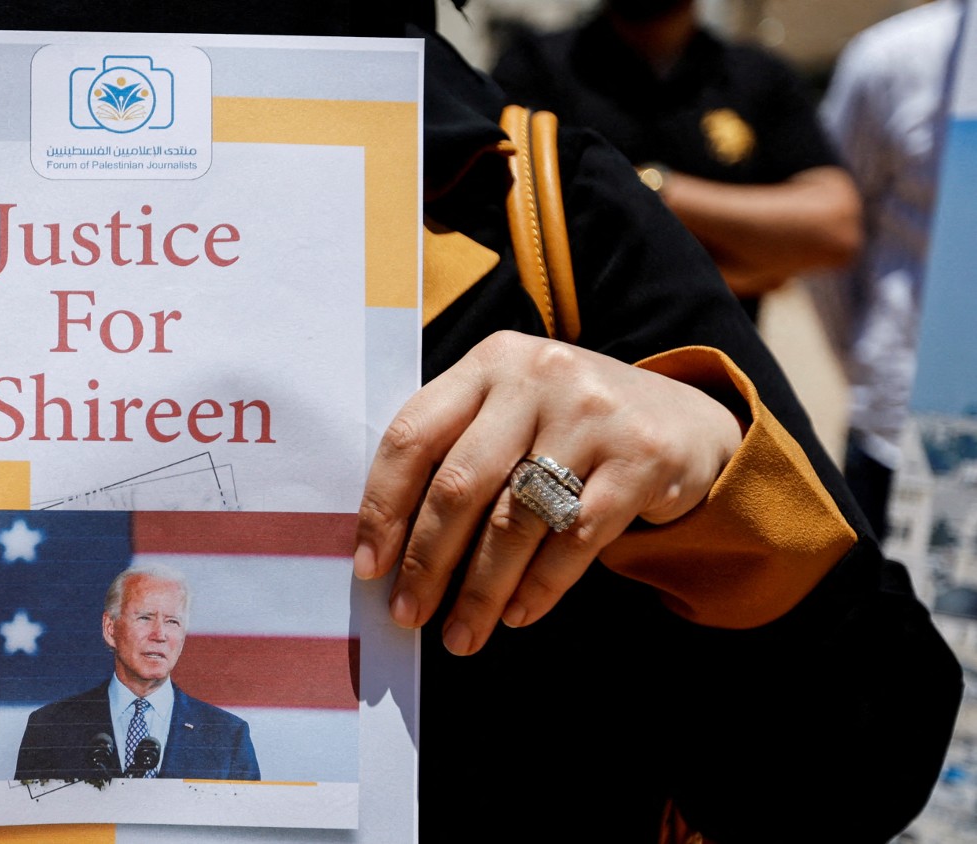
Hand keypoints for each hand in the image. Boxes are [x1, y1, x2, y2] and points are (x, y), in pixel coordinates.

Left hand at [353, 332, 741, 654]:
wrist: (687, 422)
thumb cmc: (569, 429)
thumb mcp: (512, 412)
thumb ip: (456, 452)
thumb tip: (389, 549)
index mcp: (489, 362)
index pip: (413, 436)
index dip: (383, 507)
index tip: (369, 567)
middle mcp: (538, 376)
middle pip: (461, 483)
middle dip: (426, 560)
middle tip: (407, 614)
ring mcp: (593, 413)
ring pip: (517, 518)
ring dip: (481, 589)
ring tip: (460, 634)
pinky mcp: (641, 456)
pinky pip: (576, 537)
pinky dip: (540, 585)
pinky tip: (517, 614)